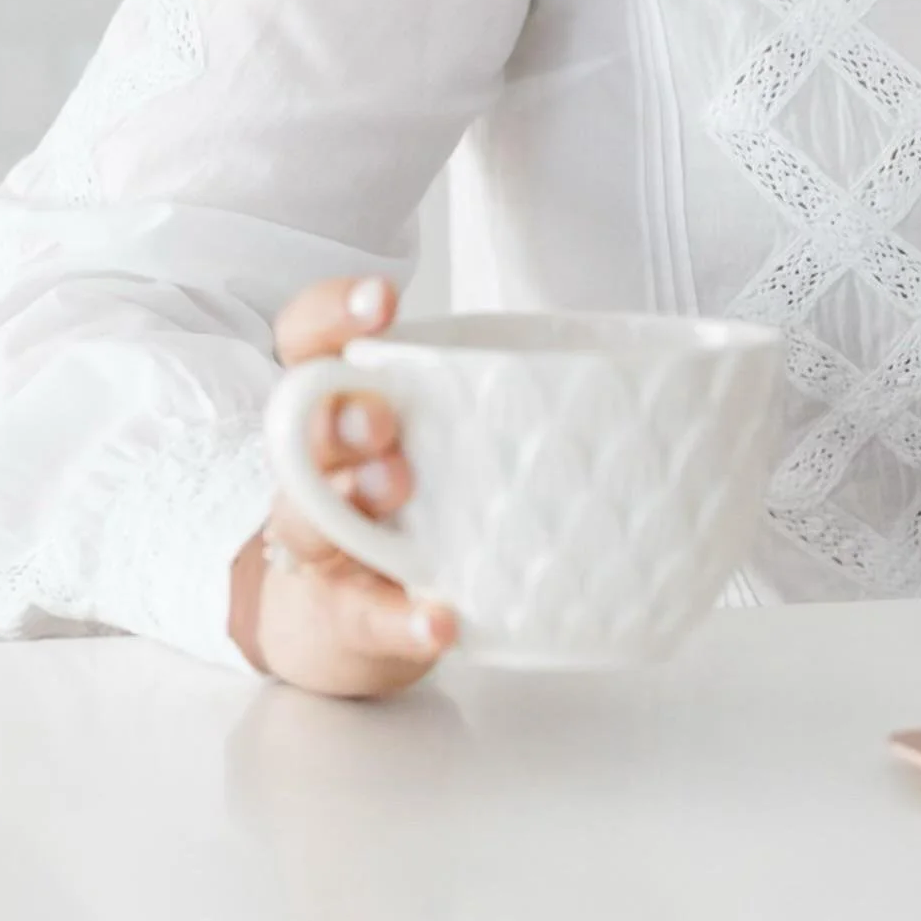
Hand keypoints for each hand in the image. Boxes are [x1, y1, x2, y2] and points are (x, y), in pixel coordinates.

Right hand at [229, 273, 457, 696]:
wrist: (343, 615)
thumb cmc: (410, 495)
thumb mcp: (436, 427)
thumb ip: (489, 390)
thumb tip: (616, 365)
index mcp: (339, 402)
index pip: (310, 338)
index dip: (333, 312)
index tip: (384, 301)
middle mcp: (317, 465)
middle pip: (303, 429)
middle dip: (339, 415)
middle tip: (382, 415)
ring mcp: (322, 541)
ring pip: (309, 517)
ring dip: (353, 496)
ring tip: (397, 485)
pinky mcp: (342, 612)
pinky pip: (362, 614)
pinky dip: (400, 618)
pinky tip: (438, 618)